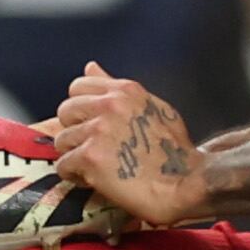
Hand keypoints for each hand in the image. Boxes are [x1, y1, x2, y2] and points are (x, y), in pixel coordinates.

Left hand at [47, 62, 209, 230]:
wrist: (187, 183)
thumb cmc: (175, 151)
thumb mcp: (152, 108)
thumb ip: (118, 89)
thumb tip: (89, 66)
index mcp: (125, 91)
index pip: (78, 86)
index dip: (81, 108)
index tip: (91, 124)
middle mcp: (109, 105)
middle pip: (65, 111)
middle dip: (74, 130)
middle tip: (92, 148)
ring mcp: (98, 130)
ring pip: (62, 140)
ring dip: (74, 155)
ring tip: (94, 166)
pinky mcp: (91, 156)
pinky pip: (63, 164)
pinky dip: (74, 176)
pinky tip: (92, 180)